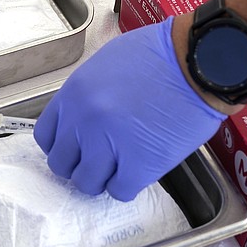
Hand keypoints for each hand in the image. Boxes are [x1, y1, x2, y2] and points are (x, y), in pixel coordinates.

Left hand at [33, 17, 225, 201]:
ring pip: (87, 183)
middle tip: (101, 159)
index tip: (77, 147)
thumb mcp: (107, 63)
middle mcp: (83, 123)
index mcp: (74, 95)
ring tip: (121, 166)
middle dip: (81, 164)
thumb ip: (88, 94)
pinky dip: (128, 184)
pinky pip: (119, 191)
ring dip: (103, 178)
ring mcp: (109, 146)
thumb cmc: (160, 55)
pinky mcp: (138, 165)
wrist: (199, 62)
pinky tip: (140, 169)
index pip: (46, 137)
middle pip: (62, 165)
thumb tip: (82, 118)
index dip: (63, 145)